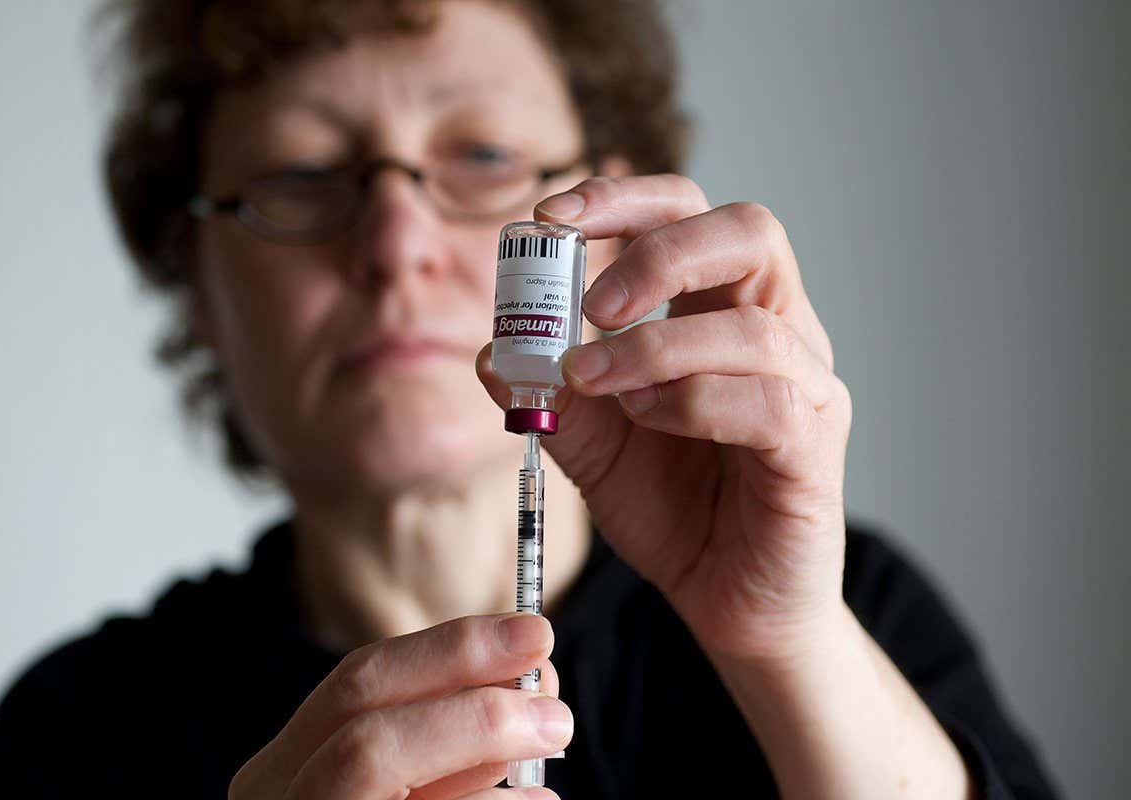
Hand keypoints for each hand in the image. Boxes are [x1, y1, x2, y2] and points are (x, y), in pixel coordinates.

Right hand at [229, 614, 568, 799]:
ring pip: (370, 756)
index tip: (530, 631)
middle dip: (463, 672)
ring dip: (475, 728)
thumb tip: (525, 687)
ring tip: (555, 731)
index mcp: (285, 775)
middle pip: (360, 706)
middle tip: (548, 671)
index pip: (359, 684)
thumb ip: (445, 755)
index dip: (451, 648)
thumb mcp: (409, 794)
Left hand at [478, 175, 852, 664]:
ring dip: (656, 346)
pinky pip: (768, 403)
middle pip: (748, 231)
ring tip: (595, 382)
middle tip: (590, 307)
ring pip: (753, 326)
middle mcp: (778, 332)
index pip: (690, 213)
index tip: (548, 216)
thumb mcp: (595, 445)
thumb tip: (494, 351)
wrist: (730, 604)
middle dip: (655, 253)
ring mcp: (807, 387)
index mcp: (724, 311)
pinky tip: (646, 418)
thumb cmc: (674, 511)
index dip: (623, 198)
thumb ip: (552, 394)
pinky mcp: (814, 448)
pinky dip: (692, 402)